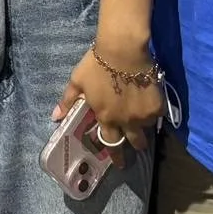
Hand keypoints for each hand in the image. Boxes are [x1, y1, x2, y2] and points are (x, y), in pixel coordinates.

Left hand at [55, 39, 163, 158]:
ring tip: (143, 117)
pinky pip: (157, 114)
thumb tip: (55, 117)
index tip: (120, 163)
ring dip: (143, 124)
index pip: (111, 143)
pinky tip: (151, 102)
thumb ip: (68, 100)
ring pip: (146, 127)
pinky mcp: (157, 106)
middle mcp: (125, 121)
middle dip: (136, 145)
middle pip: (135, 142)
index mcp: (106, 118)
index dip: (115, 154)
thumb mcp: (77, 81)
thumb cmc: (97, 64)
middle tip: (137, 146)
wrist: (122, 50)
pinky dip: (154, 110)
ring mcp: (143, 115)